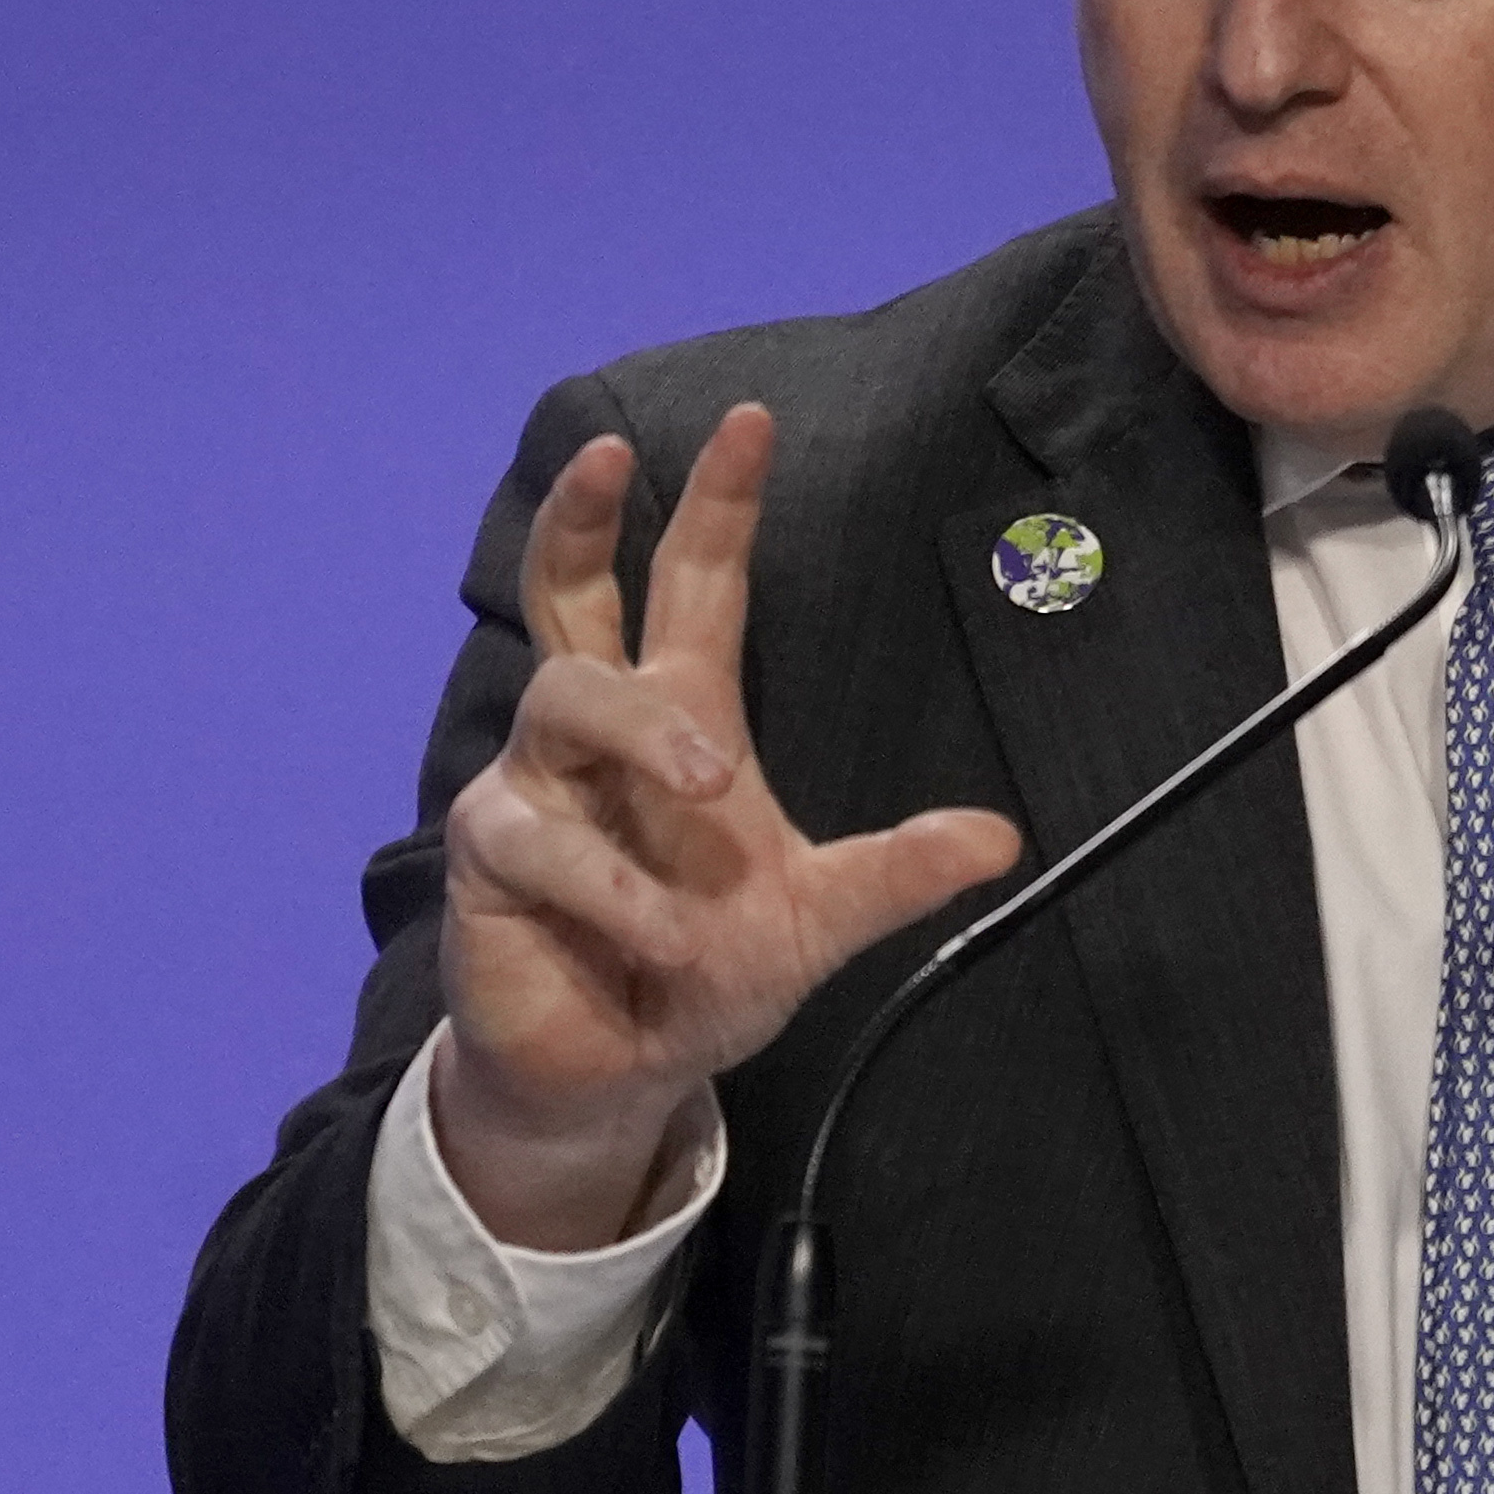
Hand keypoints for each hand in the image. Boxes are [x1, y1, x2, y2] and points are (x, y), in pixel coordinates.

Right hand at [427, 403, 1021, 1247]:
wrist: (621, 1070)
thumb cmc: (706, 968)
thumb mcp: (817, 919)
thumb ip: (897, 873)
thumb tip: (1002, 838)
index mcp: (684, 714)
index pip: (694, 585)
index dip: (719, 506)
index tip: (752, 423)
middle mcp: (600, 732)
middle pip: (568, 590)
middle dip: (584, 516)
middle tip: (614, 453)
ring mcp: (536, 784)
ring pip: (565, 697)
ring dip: (645, 734)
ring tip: (710, 792)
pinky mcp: (490, 853)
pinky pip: (541, 838)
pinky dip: (611, 885)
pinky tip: (660, 931)